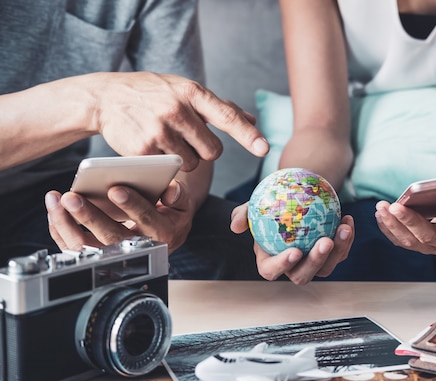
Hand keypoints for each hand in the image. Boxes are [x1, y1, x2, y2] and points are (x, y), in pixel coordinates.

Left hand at [45, 179, 194, 252]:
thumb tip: (170, 190)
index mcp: (164, 234)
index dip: (132, 205)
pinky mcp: (98, 256)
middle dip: (90, 217)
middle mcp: (140, 248)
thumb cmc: (170, 212)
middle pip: (112, 237)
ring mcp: (116, 255)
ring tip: (56, 200)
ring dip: (68, 225)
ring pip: (89, 247)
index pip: (148, 220)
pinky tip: (55, 210)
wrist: (166, 231)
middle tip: (72, 197)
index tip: (115, 189)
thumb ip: (178, 194)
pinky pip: (76, 248)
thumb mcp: (182, 203)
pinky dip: (61, 230)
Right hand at [90, 72, 268, 170]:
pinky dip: (165, 164)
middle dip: (205, 150)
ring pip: (193, 164)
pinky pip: (169, 169)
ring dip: (185, 159)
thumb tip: (253, 119)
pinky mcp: (143, 150)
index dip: (247, 134)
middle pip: (213, 151)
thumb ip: (219, 106)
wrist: (105, 98)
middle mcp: (177, 110)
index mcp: (191, 92)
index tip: (264, 148)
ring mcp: (159, 131)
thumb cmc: (153, 93)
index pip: (226, 116)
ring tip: (167, 140)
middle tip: (188, 139)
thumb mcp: (185, 90)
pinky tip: (152, 146)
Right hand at [230, 203, 354, 284]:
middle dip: (316, 262)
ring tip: (343, 229)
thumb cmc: (270, 206)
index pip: (272, 271)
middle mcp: (292, 267)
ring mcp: (313, 264)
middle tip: (325, 242)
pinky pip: (340, 252)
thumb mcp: (252, 207)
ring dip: (338, 251)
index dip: (283, 265)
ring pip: (326, 267)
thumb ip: (242, 216)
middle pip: (303, 275)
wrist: (292, 201)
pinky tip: (347, 219)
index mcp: (269, 261)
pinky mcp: (330, 256)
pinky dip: (346, 237)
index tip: (294, 251)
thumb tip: (235, 227)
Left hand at [375, 183, 435, 254]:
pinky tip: (381, 214)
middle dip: (411, 221)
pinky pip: (401, 241)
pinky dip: (389, 228)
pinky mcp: (421, 245)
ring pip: (411, 241)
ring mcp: (435, 247)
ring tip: (382, 207)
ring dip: (394, 225)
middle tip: (396, 206)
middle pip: (430, 236)